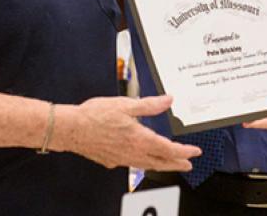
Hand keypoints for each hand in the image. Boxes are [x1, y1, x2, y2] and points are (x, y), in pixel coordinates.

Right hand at [61, 95, 200, 170]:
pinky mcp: (111, 160)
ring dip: (162, 165)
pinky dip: (143, 163)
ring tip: (170, 164)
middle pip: (160, 161)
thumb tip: (169, 100)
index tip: (195, 152)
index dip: (184, 151)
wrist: (71, 129)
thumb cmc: (95, 115)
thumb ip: (150, 105)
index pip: (168, 149)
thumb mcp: (126, 104)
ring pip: (147, 165)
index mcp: (139, 138)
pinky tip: (141, 159)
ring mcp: (122, 158)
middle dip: (176, 163)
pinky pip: (132, 164)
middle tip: (188, 164)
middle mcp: (133, 152)